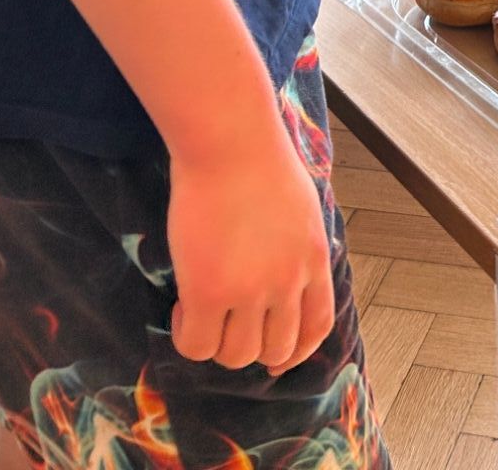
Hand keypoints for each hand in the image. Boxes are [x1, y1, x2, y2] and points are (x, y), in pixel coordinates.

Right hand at [167, 126, 335, 374]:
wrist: (230, 140)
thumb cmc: (258, 158)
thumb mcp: (299, 206)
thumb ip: (297, 246)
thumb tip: (283, 269)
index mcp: (314, 259)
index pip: (317, 327)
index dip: (295, 351)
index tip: (277, 358)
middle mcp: (289, 281)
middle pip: (275, 349)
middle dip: (249, 347)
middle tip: (224, 323)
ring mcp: (252, 290)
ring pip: (236, 356)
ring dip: (216, 343)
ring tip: (200, 309)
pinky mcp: (210, 291)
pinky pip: (197, 345)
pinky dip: (186, 336)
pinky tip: (181, 305)